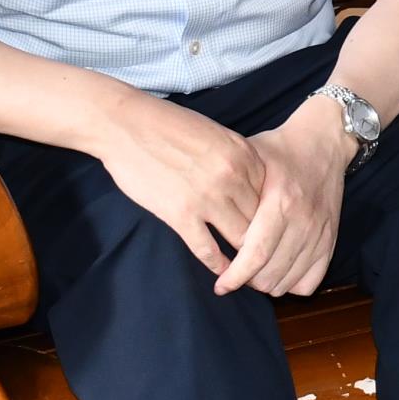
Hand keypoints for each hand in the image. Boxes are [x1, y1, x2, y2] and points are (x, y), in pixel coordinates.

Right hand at [87, 88, 265, 276]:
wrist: (126, 125)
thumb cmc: (168, 125)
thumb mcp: (216, 133)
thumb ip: (238, 159)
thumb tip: (252, 186)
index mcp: (244, 154)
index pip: (271, 196)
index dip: (272, 217)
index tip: (272, 231)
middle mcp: (233, 176)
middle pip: (261, 220)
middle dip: (264, 241)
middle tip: (267, 258)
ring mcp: (208, 197)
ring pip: (241, 239)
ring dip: (245, 258)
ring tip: (249, 271)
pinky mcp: (181, 214)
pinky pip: (208, 249)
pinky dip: (218, 265)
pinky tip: (223, 274)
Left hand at [222, 103, 355, 297]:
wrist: (324, 142)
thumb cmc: (280, 150)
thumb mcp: (250, 160)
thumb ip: (230, 190)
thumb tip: (202, 218)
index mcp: (280, 202)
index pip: (255, 255)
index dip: (235, 277)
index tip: (220, 285)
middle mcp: (303, 221)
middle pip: (270, 275)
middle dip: (247, 281)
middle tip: (235, 272)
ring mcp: (320, 233)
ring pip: (289, 282)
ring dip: (267, 284)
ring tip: (254, 272)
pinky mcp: (331, 239)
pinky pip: (311, 281)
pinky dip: (292, 284)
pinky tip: (279, 270)